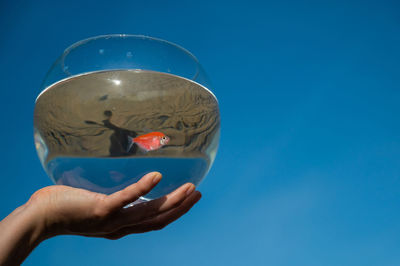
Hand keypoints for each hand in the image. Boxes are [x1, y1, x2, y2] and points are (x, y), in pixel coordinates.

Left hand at [27, 172, 200, 239]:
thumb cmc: (65, 206)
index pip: (154, 221)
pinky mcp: (101, 210)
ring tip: (190, 188)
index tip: (189, 198)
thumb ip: (111, 197)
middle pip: (159, 220)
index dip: (175, 212)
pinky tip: (156, 177)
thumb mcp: (95, 204)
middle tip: (198, 193)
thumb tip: (120, 179)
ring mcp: (112, 220)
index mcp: (121, 225)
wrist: (40, 218)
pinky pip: (126, 199)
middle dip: (181, 208)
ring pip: (150, 213)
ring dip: (172, 201)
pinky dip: (143, 189)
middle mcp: (121, 227)